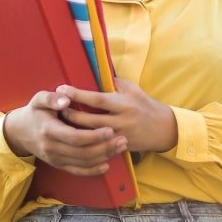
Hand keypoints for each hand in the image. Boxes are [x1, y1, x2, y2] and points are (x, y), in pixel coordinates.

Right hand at [3, 90, 128, 175]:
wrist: (20, 132)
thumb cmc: (34, 112)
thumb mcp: (38, 99)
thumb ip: (51, 98)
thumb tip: (66, 99)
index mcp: (49, 130)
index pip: (75, 137)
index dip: (93, 136)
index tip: (110, 130)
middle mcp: (52, 148)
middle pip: (82, 152)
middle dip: (104, 147)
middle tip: (123, 139)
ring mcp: (55, 159)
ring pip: (83, 162)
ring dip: (103, 157)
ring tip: (120, 148)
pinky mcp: (58, 165)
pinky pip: (77, 171)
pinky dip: (93, 170)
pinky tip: (106, 165)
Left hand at [56, 78, 177, 153]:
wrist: (164, 129)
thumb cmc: (146, 105)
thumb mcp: (133, 89)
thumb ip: (114, 83)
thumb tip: (95, 74)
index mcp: (124, 104)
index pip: (97, 99)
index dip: (78, 94)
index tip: (62, 89)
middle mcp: (121, 121)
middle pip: (90, 120)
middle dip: (71, 114)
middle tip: (57, 107)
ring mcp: (120, 136)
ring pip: (91, 135)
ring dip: (75, 129)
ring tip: (61, 122)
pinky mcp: (119, 147)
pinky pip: (99, 146)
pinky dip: (85, 142)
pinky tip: (74, 138)